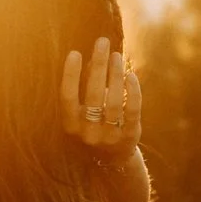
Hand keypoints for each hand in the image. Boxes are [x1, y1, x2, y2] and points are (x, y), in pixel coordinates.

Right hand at [59, 36, 139, 156]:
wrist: (111, 159)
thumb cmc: (92, 125)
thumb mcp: (82, 112)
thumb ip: (85, 88)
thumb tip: (92, 58)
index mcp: (70, 126)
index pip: (67, 97)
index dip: (70, 75)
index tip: (75, 52)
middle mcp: (88, 133)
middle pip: (93, 95)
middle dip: (98, 65)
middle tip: (102, 43)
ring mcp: (109, 136)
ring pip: (114, 101)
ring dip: (115, 74)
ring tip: (116, 55)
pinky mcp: (129, 136)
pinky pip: (132, 110)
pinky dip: (133, 91)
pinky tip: (131, 75)